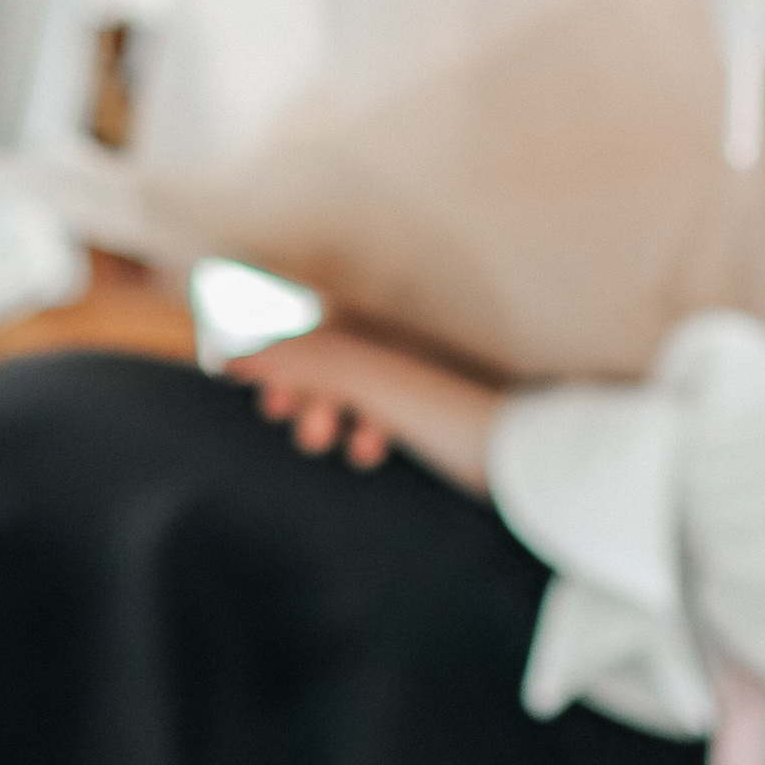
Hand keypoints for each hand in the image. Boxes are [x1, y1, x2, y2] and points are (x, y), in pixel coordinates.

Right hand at [226, 324, 500, 496]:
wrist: (533, 460)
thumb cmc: (460, 412)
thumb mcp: (370, 383)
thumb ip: (302, 360)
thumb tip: (233, 345)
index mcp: (384, 314)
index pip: (307, 304)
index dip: (266, 330)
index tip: (231, 365)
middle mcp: (398, 331)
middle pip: (321, 343)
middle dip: (295, 380)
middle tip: (283, 415)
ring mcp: (415, 368)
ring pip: (345, 380)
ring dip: (323, 410)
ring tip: (322, 440)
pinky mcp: (428, 405)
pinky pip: (375, 407)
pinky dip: (359, 427)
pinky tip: (368, 451)